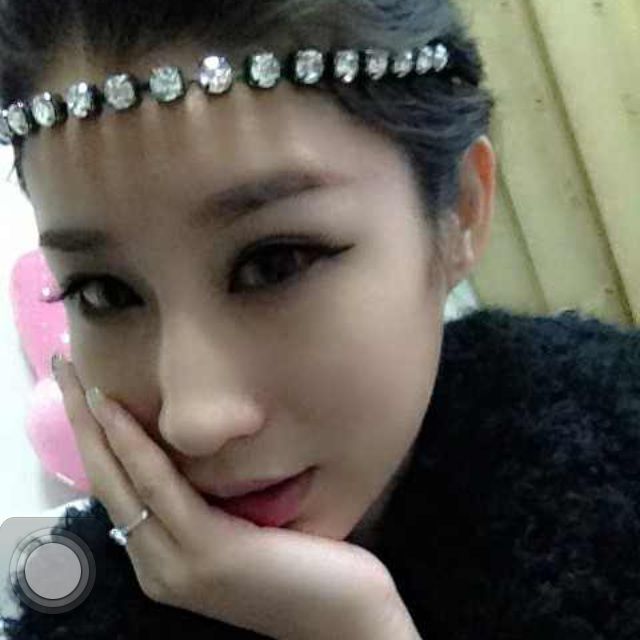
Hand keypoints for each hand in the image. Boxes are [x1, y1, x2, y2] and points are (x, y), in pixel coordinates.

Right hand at [51, 355, 410, 639]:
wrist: (348, 623)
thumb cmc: (307, 572)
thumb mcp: (247, 536)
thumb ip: (214, 509)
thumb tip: (199, 465)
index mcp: (165, 559)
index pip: (118, 491)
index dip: (96, 443)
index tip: (86, 397)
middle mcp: (157, 564)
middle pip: (105, 481)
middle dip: (81, 425)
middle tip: (64, 373)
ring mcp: (177, 563)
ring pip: (120, 481)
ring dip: (94, 426)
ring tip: (77, 380)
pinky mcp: (206, 553)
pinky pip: (158, 487)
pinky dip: (133, 447)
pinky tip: (115, 413)